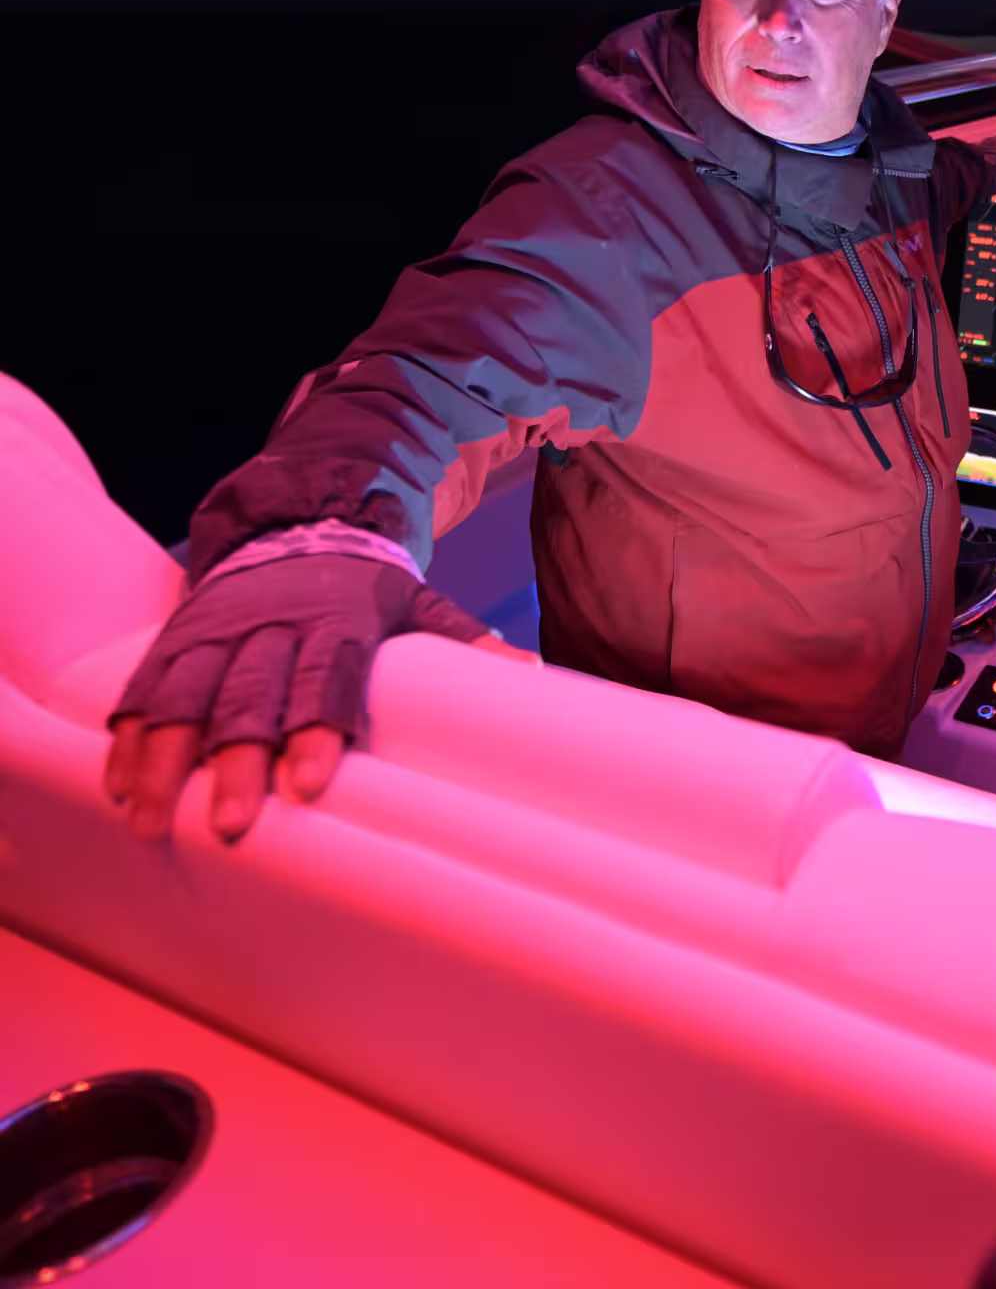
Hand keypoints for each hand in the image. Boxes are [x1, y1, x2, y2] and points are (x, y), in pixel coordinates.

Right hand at [102, 554, 489, 843]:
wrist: (298, 520)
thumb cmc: (365, 587)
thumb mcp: (417, 602)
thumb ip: (462, 639)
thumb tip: (528, 672)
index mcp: (335, 621)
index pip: (327, 677)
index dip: (316, 729)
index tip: (308, 785)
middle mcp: (271, 624)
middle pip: (251, 696)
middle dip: (236, 760)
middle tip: (230, 825)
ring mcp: (218, 630)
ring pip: (186, 694)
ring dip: (166, 758)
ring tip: (152, 821)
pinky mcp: (178, 637)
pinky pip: (146, 687)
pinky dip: (128, 734)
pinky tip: (119, 784)